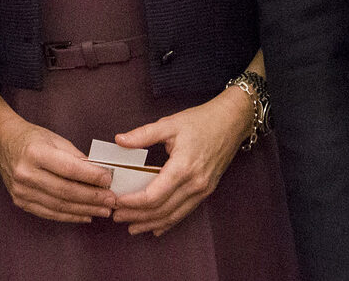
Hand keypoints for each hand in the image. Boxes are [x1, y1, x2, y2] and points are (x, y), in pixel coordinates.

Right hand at [0, 84, 114, 223]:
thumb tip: (100, 174)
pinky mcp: (20, 201)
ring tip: (103, 210)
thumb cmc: (32, 138)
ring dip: (84, 210)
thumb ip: (77, 158)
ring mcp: (21, 190)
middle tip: (111, 200)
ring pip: (59, 205)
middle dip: (92, 197)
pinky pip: (49, 213)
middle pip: (65, 191)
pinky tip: (85, 215)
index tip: (109, 180)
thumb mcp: (55, 139)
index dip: (91, 176)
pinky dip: (69, 216)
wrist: (3, 142)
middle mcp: (25, 173)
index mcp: (35, 152)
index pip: (69, 169)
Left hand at [110, 85, 251, 235]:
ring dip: (151, 223)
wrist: (231, 122)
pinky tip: (156, 228)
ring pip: (173, 215)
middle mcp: (194, 183)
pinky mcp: (206, 191)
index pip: (153, 195)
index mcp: (183, 167)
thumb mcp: (169, 123)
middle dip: (137, 216)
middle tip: (117, 216)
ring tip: (132, 227)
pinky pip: (185, 212)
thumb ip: (143, 134)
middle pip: (161, 209)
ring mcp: (202, 190)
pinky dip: (169, 222)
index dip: (133, 202)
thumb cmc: (201, 121)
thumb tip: (119, 140)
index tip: (117, 202)